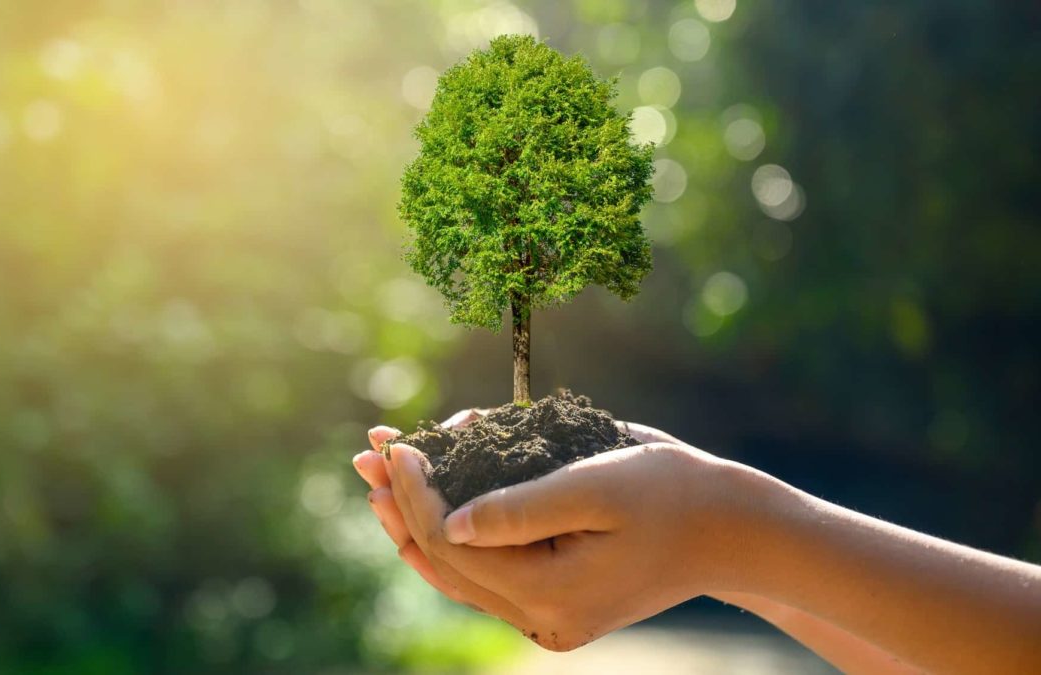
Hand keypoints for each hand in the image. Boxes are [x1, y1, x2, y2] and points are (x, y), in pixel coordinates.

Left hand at [353, 411, 743, 650]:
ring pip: (458, 572)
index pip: (455, 544)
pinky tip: (424, 504)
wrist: (726, 529)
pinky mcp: (552, 602)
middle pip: (445, 562)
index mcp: (551, 592)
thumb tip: (448, 520)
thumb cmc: (671, 492)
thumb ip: (521, 506)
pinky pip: (484, 573)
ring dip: (415, 521)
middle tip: (364, 456)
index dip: (417, 494)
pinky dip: (451, 535)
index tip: (397, 445)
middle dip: (401, 505)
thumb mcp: (598, 484)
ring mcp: (546, 616)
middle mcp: (541, 617)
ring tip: (378, 478)